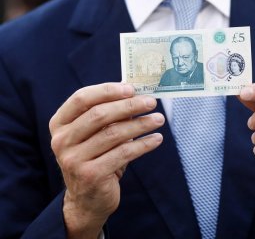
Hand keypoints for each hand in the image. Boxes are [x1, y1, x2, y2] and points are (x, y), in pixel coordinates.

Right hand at [49, 83, 164, 238]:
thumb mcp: (95, 135)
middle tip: (152, 102)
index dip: (107, 90)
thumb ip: (108, 115)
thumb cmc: (95, 159)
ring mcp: (74, 159)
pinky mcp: (91, 175)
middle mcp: (62, 140)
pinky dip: (143, 144)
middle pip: (99, 114)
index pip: (82, 98)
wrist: (87, 200)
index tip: (131, 88)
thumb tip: (136, 93)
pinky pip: (124, 153)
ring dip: (141, 124)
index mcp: (60, 124)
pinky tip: (156, 139)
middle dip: (129, 105)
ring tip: (159, 119)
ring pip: (114, 133)